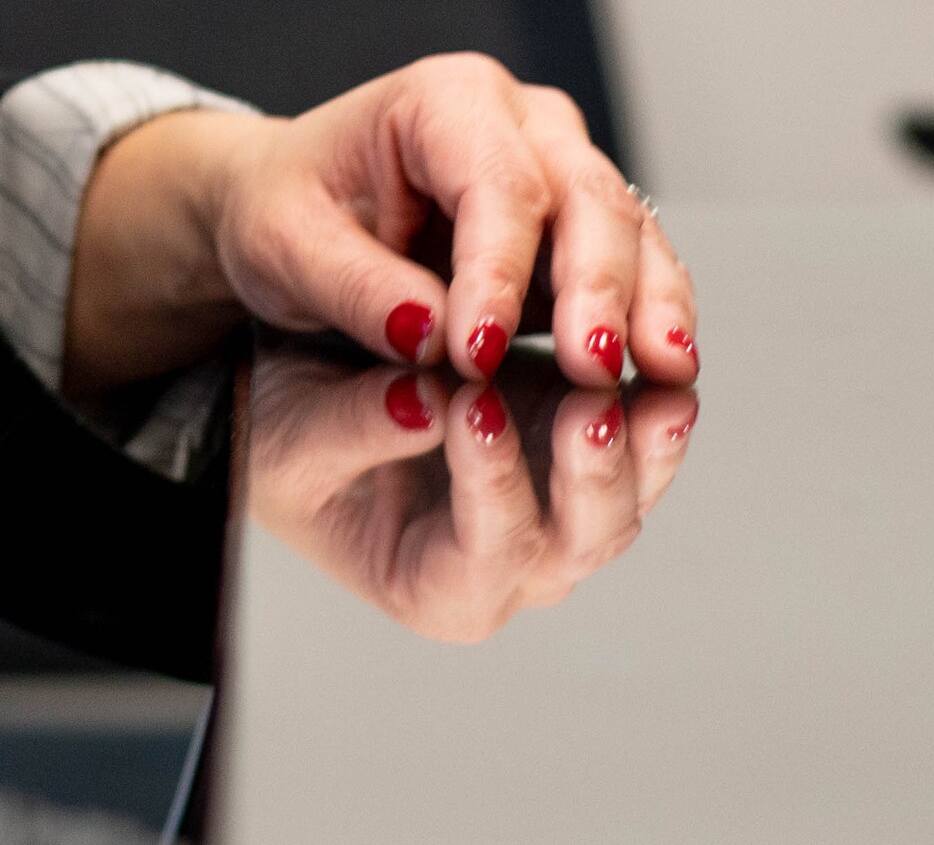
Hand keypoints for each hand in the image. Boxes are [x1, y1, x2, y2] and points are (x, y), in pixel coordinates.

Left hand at [64, 55, 697, 395]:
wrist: (291, 205)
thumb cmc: (285, 209)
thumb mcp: (285, 245)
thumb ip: (355, 288)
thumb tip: (430, 335)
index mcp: (442, 99)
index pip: (495, 183)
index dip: (497, 270)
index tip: (478, 351)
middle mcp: (520, 121)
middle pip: (584, 195)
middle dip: (596, 287)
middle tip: (590, 370)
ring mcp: (560, 168)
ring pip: (627, 227)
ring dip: (646, 304)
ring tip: (661, 372)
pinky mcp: (578, 230)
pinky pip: (633, 265)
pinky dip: (648, 315)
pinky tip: (662, 369)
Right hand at [243, 342, 692, 643]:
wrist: (290, 380)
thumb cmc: (277, 431)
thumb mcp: (286, 435)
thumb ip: (355, 427)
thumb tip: (426, 400)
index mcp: (434, 588)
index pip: (487, 553)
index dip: (493, 482)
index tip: (475, 405)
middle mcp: (508, 565)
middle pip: (581, 539)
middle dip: (598, 472)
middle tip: (593, 404)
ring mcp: (550, 507)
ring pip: (625, 492)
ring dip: (644, 437)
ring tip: (656, 382)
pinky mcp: (568, 443)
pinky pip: (632, 435)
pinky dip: (644, 394)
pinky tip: (650, 346)